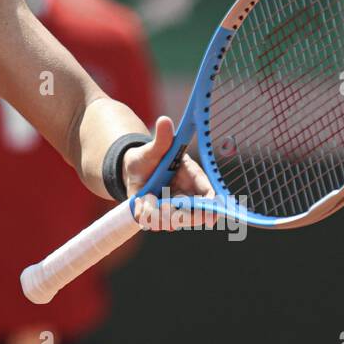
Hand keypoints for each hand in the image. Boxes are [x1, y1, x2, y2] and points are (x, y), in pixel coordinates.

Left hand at [121, 116, 216, 230]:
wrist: (131, 169)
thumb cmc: (148, 157)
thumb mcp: (153, 148)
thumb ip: (161, 139)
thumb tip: (164, 120)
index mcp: (192, 178)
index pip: (208, 194)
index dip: (211, 205)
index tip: (211, 214)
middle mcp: (187, 196)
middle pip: (197, 214)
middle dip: (187, 217)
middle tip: (170, 210)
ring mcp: (174, 207)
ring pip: (177, 221)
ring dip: (165, 217)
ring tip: (153, 204)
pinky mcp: (158, 215)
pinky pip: (158, 223)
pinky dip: (151, 217)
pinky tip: (144, 206)